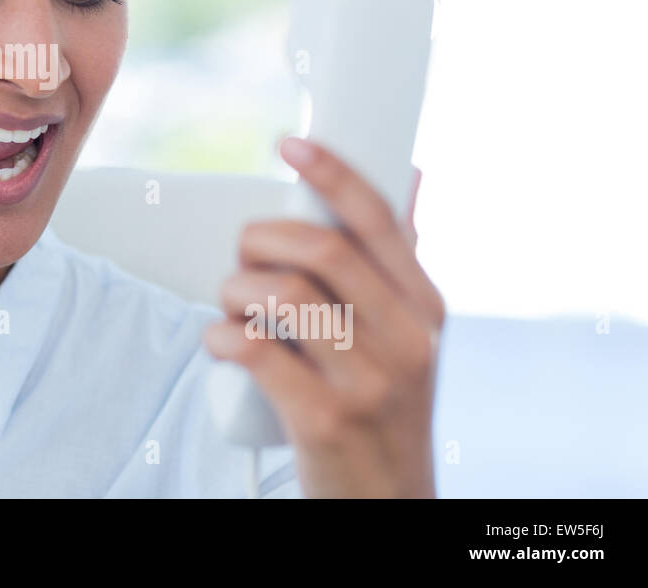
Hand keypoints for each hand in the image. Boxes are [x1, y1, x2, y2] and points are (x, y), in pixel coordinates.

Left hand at [203, 137, 442, 496]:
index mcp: (425, 307)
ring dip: (235, 291)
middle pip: (321, 250)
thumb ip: (396, 265)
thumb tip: (412, 177)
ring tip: (232, 309)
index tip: (292, 145)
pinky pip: (254, 351)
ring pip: (282, 295)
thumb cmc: (382, 408)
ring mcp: (367, 381)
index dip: (332, 173)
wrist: (386, 503)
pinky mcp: (324, 418)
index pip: (379, 220)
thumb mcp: (406, 337)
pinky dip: (222, 337)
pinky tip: (223, 343)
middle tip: (243, 258)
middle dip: (261, 240)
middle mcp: (406, 339)